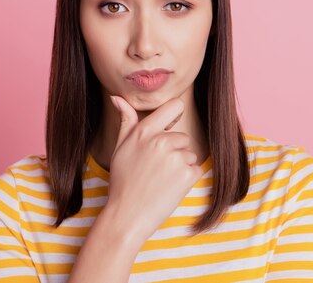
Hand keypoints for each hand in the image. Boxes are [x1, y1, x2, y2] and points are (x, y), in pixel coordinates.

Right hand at [104, 94, 204, 242]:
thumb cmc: (122, 181)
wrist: (127, 215)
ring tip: (161, 180)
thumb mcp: (120, 147)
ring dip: (180, 166)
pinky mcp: (187, 174)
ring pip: (189, 154)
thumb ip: (125, 120)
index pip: (174, 106)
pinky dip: (186, 179)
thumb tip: (117, 97)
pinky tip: (169, 187)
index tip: (169, 126)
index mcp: (144, 131)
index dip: (175, 115)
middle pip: (182, 137)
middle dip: (174, 150)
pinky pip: (195, 169)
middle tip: (155, 169)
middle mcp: (161, 141)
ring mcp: (175, 157)